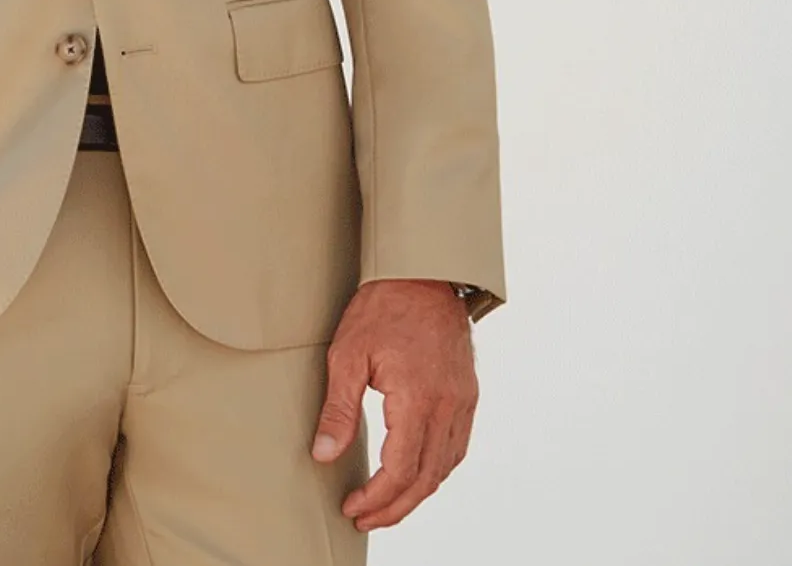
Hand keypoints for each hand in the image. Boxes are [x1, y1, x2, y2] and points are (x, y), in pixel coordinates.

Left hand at [310, 278, 478, 532]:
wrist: (421, 272)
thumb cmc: (381, 307)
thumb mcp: (347, 354)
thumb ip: (338, 409)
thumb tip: (324, 456)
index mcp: (419, 399)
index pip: (401, 470)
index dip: (377, 498)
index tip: (353, 508)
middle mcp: (448, 405)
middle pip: (426, 478)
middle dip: (395, 507)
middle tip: (365, 517)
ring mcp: (463, 400)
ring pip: (445, 466)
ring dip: (417, 493)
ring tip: (386, 504)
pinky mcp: (467, 392)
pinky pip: (457, 446)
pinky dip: (436, 468)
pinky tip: (416, 472)